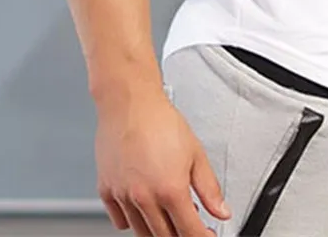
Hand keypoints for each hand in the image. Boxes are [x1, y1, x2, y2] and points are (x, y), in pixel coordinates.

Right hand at [94, 80, 231, 235]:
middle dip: (181, 235)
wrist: (130, 104)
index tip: (208, 235)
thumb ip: (209, 188)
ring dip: (159, 229)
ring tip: (170, 211)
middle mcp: (144, 197)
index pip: (189, 232)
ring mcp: (123, 196)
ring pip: (142, 232)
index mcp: (170, 190)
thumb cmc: (161, 122)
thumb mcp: (196, 153)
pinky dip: (133, 220)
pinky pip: (120, 221)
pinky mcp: (106, 191)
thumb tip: (221, 211)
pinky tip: (144, 206)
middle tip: (191, 224)